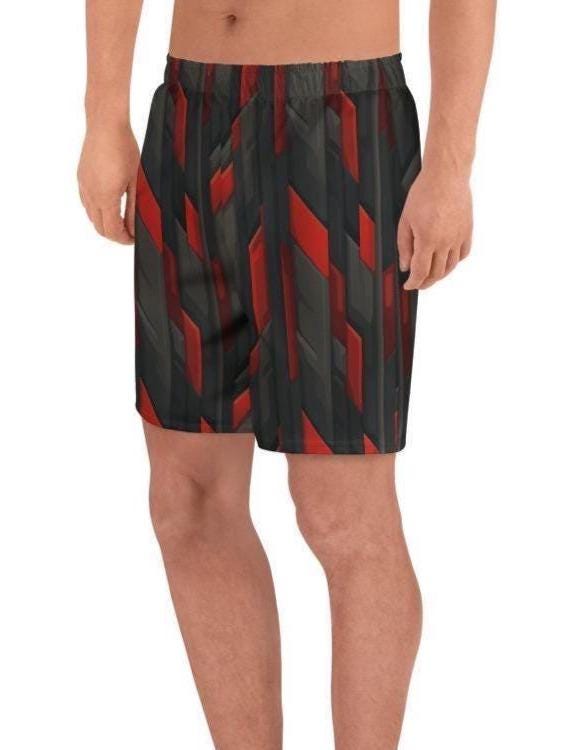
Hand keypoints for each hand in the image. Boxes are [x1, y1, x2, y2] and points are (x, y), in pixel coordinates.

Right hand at [78, 124, 139, 243]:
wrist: (105, 125)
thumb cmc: (124, 148)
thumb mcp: (135, 182)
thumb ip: (133, 208)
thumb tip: (134, 227)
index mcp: (105, 198)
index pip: (112, 231)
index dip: (124, 240)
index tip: (134, 239)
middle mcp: (90, 195)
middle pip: (100, 227)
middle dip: (115, 235)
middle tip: (129, 233)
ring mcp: (83, 186)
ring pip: (91, 216)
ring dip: (105, 223)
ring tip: (121, 220)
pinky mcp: (81, 178)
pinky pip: (86, 203)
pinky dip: (97, 211)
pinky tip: (109, 205)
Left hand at [398, 169, 472, 289]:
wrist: (447, 175)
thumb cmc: (425, 192)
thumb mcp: (405, 220)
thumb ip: (404, 246)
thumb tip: (405, 265)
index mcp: (428, 240)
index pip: (420, 272)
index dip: (413, 283)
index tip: (409, 286)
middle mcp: (446, 242)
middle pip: (437, 273)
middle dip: (426, 282)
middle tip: (418, 284)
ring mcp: (459, 237)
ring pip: (451, 267)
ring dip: (440, 275)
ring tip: (432, 277)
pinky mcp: (467, 231)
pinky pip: (463, 254)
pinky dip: (455, 262)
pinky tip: (448, 262)